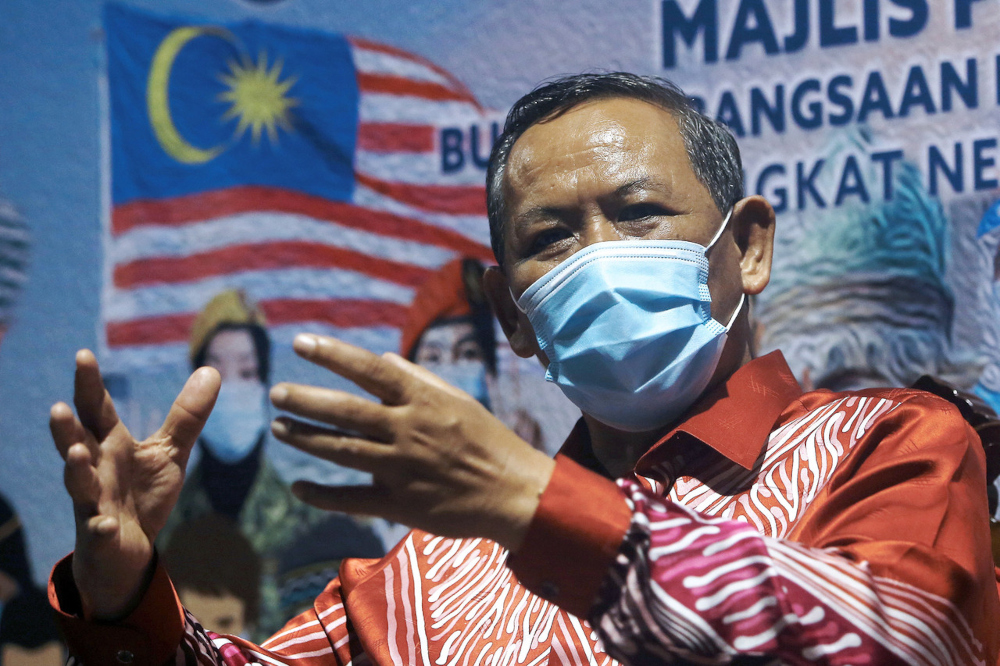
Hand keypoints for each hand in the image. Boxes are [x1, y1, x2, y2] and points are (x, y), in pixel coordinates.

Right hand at [49, 350, 219, 619]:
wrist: (128, 550)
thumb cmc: (142, 495)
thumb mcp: (169, 452)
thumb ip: (186, 415)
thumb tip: (211, 370)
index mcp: (111, 445)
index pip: (97, 410)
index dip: (89, 384)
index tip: (83, 355)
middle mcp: (96, 469)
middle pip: (77, 443)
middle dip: (66, 428)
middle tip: (58, 407)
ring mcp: (93, 502)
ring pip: (78, 484)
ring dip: (74, 469)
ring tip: (74, 454)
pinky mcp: (100, 535)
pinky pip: (97, 531)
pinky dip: (99, 527)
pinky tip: (104, 525)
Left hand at [270, 334, 555, 550]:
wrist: (515, 493)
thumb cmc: (488, 440)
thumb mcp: (458, 400)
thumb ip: (418, 379)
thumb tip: (382, 358)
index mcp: (423, 401)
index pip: (369, 370)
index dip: (333, 355)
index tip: (301, 343)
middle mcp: (408, 430)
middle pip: (346, 411)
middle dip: (306, 400)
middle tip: (277, 393)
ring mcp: (402, 468)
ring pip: (343, 450)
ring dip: (307, 439)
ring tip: (279, 428)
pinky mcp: (400, 504)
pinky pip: (353, 499)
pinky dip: (323, 495)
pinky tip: (299, 487)